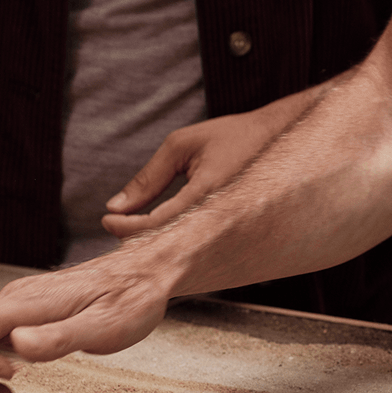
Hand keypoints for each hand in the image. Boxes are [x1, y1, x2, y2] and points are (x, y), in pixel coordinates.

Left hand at [102, 95, 317, 238]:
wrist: (284, 140)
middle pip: (168, 249)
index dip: (126, 227)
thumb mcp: (183, 145)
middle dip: (137, 241)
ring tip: (138, 227)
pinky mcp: (239, 239)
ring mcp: (234, 232)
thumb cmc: (233, 137)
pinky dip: (177, 245)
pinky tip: (165, 233)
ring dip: (156, 247)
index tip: (107, 217)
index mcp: (211, 192)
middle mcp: (225, 219)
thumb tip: (115, 206)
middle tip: (119, 225)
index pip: (157, 225)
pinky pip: (201, 250)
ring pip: (184, 255)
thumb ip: (149, 177)